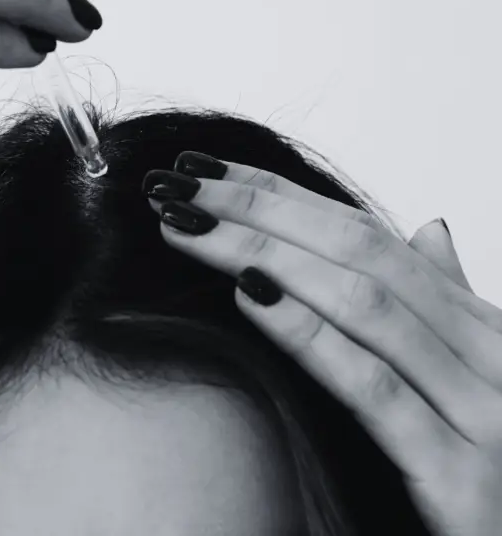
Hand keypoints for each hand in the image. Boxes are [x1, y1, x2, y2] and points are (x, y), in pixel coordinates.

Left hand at [143, 155, 501, 535]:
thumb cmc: (493, 465)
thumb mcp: (472, 372)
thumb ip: (446, 301)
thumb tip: (429, 227)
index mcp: (477, 322)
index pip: (362, 233)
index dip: (278, 195)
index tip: (206, 172)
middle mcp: (485, 351)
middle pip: (354, 250)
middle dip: (257, 210)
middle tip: (180, 187)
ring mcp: (482, 412)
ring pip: (360, 302)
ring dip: (262, 255)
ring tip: (190, 230)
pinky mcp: (464, 479)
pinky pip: (372, 388)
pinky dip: (307, 334)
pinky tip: (248, 297)